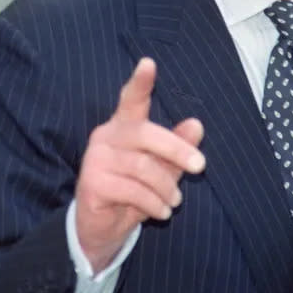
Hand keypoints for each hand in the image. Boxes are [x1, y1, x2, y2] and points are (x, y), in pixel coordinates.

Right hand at [75, 57, 204, 272]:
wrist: (102, 228)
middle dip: (177, 149)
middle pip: (145, 133)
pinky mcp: (91, 183)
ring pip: (142, 166)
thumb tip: (196, 125)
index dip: (140, 82)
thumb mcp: (161, 169)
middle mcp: (105, 136)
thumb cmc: (133, 191)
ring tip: (175, 201)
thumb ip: (177, 147)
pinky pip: (132, 190)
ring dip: (166, 187)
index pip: (131, 99)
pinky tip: (160, 211)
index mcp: (123, 126)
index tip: (149, 63)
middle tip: (200, 166)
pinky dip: (153, 203)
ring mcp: (95, 159)